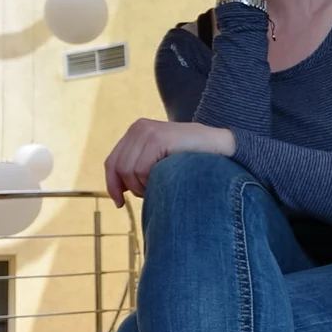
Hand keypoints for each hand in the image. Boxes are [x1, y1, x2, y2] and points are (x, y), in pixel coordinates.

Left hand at [104, 119, 235, 206]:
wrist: (220, 148)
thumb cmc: (191, 159)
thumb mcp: (159, 159)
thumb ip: (139, 166)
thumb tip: (117, 190)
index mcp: (136, 130)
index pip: (111, 162)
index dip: (112, 185)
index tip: (120, 203)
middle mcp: (139, 128)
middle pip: (118, 168)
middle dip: (131, 188)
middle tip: (148, 195)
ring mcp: (148, 131)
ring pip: (128, 171)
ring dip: (142, 187)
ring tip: (160, 186)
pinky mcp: (158, 139)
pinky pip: (141, 170)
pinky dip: (150, 182)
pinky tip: (165, 181)